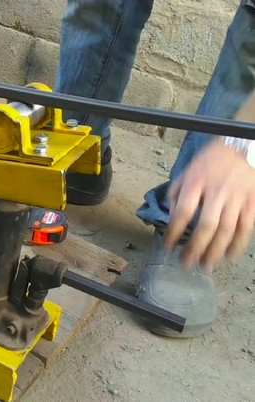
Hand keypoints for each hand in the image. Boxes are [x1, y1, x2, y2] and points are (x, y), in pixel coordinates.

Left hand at [165, 140, 254, 271]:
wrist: (238, 148)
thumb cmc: (207, 164)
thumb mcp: (185, 174)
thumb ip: (176, 196)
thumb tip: (171, 220)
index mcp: (195, 183)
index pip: (182, 211)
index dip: (174, 231)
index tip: (167, 246)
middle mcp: (216, 191)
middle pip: (206, 225)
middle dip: (195, 248)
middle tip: (186, 263)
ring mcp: (237, 197)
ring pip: (227, 229)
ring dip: (215, 251)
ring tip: (205, 265)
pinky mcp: (252, 201)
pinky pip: (246, 227)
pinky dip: (238, 244)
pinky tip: (229, 256)